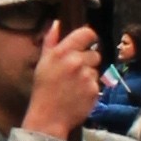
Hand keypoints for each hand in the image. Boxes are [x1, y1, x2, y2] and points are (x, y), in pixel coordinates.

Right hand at [23, 25, 102, 139]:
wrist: (48, 117)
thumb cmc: (44, 89)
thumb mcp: (43, 63)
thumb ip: (51, 41)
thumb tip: (57, 23)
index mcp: (62, 52)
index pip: (86, 33)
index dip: (89, 37)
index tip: (87, 42)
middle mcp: (76, 61)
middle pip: (94, 54)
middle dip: (87, 61)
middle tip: (75, 71)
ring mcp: (87, 76)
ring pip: (95, 69)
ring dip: (88, 75)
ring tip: (75, 85)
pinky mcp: (94, 90)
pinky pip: (97, 83)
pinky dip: (90, 88)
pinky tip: (79, 94)